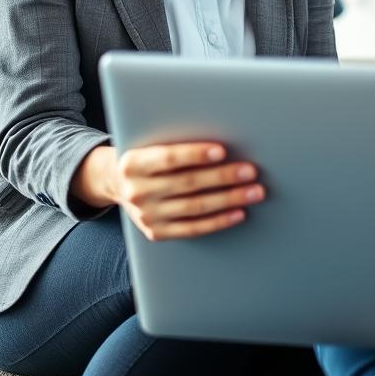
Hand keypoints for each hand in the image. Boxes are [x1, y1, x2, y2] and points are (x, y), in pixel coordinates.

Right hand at [113, 142, 264, 240]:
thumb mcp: (152, 144)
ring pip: (195, 207)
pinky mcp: (156, 233)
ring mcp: (146, 215)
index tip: (222, 151)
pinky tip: (239, 213)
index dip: (195, 154)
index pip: (168, 158)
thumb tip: (225, 142)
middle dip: (223, 176)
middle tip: (251, 171)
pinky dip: (219, 221)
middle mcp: (136, 191)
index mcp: (133, 163)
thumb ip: (178, 142)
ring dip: (229, 199)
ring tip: (255, 191)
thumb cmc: (150, 159)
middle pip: (188, 183)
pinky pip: (193, 228)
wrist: (120, 185)